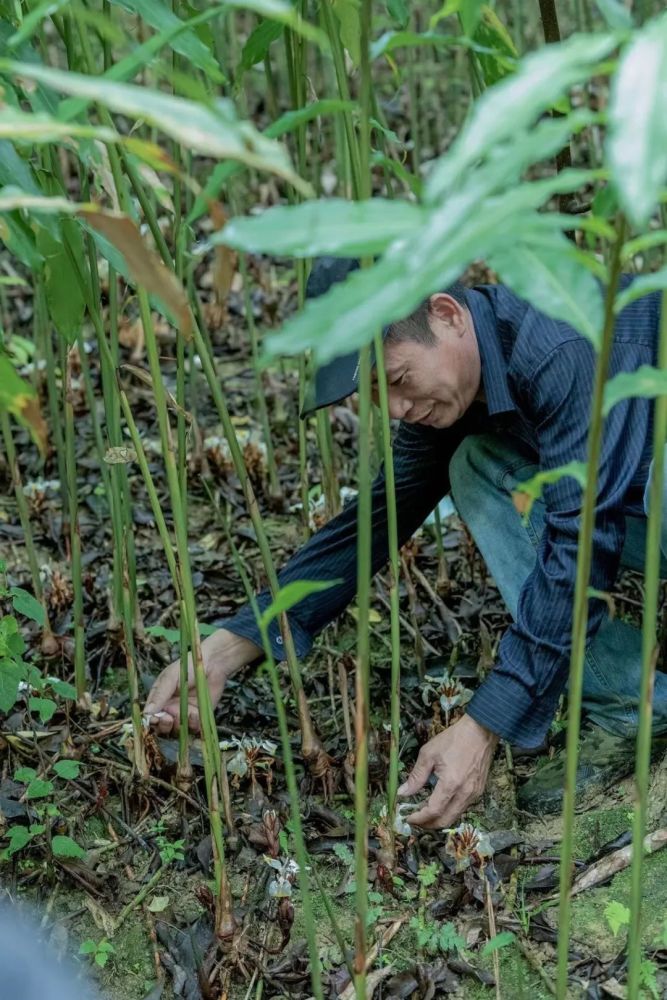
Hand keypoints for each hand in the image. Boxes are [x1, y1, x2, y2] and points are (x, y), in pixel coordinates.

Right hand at [144, 629, 260, 734]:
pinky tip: (195, 713)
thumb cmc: (188, 667)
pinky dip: (193, 724)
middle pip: (162, 728)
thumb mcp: (170, 678)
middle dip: (164, 726)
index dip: (151, 721)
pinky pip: (193, 728)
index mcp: (159, 700)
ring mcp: (184, 714)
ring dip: (179, 725)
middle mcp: (170, 710)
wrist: (212, 664)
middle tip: (169, 718)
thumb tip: (146, 713)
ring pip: (177, 731)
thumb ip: (159, 695)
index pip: (151, 716)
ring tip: (186, 713)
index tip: (155, 719)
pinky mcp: (198, 717)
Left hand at [398, 714, 498, 828]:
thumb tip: (403, 793)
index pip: (433, 811)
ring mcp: (474, 794)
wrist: (480, 731)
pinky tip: (440, 801)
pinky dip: (449, 810)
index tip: (408, 818)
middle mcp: (465, 793)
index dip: (419, 818)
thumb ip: (416, 776)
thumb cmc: (454, 739)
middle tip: (415, 819)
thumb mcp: (429, 754)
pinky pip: (462, 807)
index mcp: (451, 784)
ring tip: (424, 810)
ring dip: (439, 817)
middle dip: (428, 824)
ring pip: (454, 816)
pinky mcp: (479, 791)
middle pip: (445, 820)